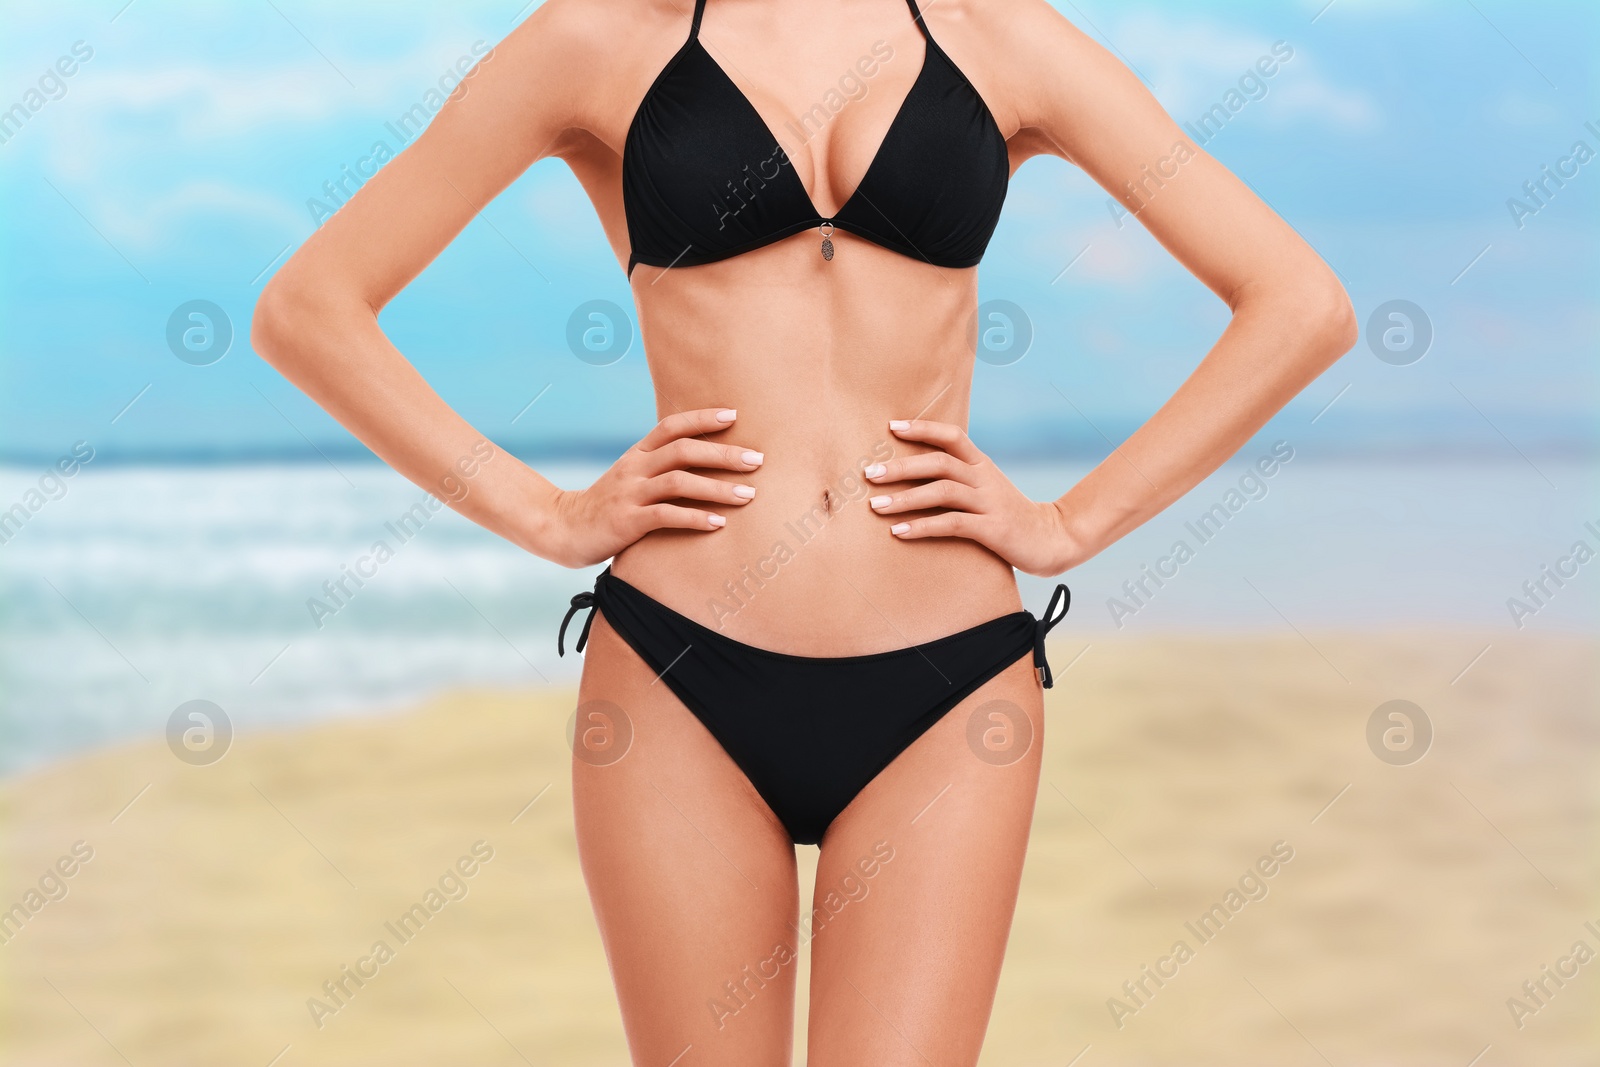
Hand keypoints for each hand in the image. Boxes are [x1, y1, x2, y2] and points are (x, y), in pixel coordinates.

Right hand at [539, 408, 761, 567]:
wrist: (563, 529)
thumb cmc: (608, 505)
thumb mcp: (632, 478)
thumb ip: (660, 468)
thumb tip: (704, 462)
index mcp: (637, 453)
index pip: (672, 426)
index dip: (702, 417)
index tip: (735, 415)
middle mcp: (634, 468)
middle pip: (684, 450)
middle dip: (724, 454)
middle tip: (757, 460)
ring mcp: (630, 494)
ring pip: (679, 481)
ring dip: (718, 488)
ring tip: (749, 495)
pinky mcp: (627, 521)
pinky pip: (665, 515)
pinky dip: (695, 518)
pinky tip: (718, 524)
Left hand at [863, 419, 1076, 576]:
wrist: (1053, 539)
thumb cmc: (1009, 516)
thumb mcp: (986, 490)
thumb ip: (959, 480)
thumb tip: (916, 476)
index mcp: (982, 465)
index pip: (951, 436)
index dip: (922, 428)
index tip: (891, 427)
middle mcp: (984, 478)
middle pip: (939, 462)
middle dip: (901, 467)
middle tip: (869, 473)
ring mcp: (989, 502)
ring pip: (942, 491)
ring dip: (905, 498)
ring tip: (876, 506)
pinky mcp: (992, 529)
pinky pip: (952, 524)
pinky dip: (923, 527)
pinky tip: (899, 532)